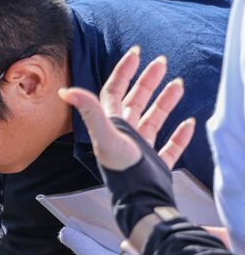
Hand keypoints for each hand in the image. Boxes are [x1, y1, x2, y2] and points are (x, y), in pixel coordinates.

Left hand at [58, 46, 194, 171]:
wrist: (140, 201)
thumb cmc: (121, 170)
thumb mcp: (105, 135)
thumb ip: (89, 111)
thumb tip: (66, 91)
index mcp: (111, 125)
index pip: (115, 92)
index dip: (124, 71)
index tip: (135, 53)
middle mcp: (124, 135)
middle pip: (136, 101)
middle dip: (147, 80)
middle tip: (161, 62)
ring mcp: (140, 149)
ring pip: (154, 119)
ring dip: (165, 102)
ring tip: (178, 84)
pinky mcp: (155, 163)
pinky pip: (170, 145)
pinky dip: (179, 134)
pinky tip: (188, 123)